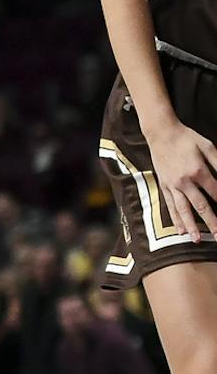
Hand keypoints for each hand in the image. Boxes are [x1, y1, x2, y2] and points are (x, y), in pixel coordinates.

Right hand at [150, 120, 216, 240]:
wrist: (161, 133)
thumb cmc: (187, 138)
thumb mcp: (208, 146)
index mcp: (198, 171)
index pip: (216, 192)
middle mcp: (184, 182)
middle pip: (201, 206)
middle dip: (212, 223)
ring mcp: (172, 185)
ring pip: (183, 210)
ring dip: (191, 226)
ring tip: (198, 240)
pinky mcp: (164, 186)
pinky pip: (170, 205)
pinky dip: (176, 219)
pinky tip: (181, 230)